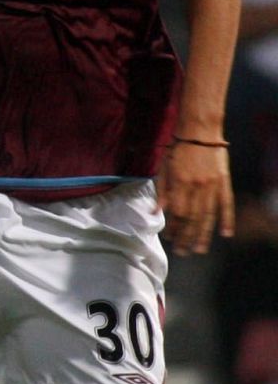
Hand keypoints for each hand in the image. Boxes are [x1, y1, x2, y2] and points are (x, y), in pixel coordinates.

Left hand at [155, 140, 234, 254]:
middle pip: (192, 218)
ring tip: (199, 249)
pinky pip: (226, 204)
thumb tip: (156, 212)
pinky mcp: (224, 182)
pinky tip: (226, 234)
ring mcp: (213, 186)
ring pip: (208, 215)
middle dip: (186, 237)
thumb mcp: (163, 168)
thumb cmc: (177, 149)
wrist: (200, 131)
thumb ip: (161, 191)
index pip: (178, 213)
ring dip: (203, 234)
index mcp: (180, 183)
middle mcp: (197, 187)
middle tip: (182, 252)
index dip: (174, 228)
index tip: (170, 239)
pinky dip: (227, 220)